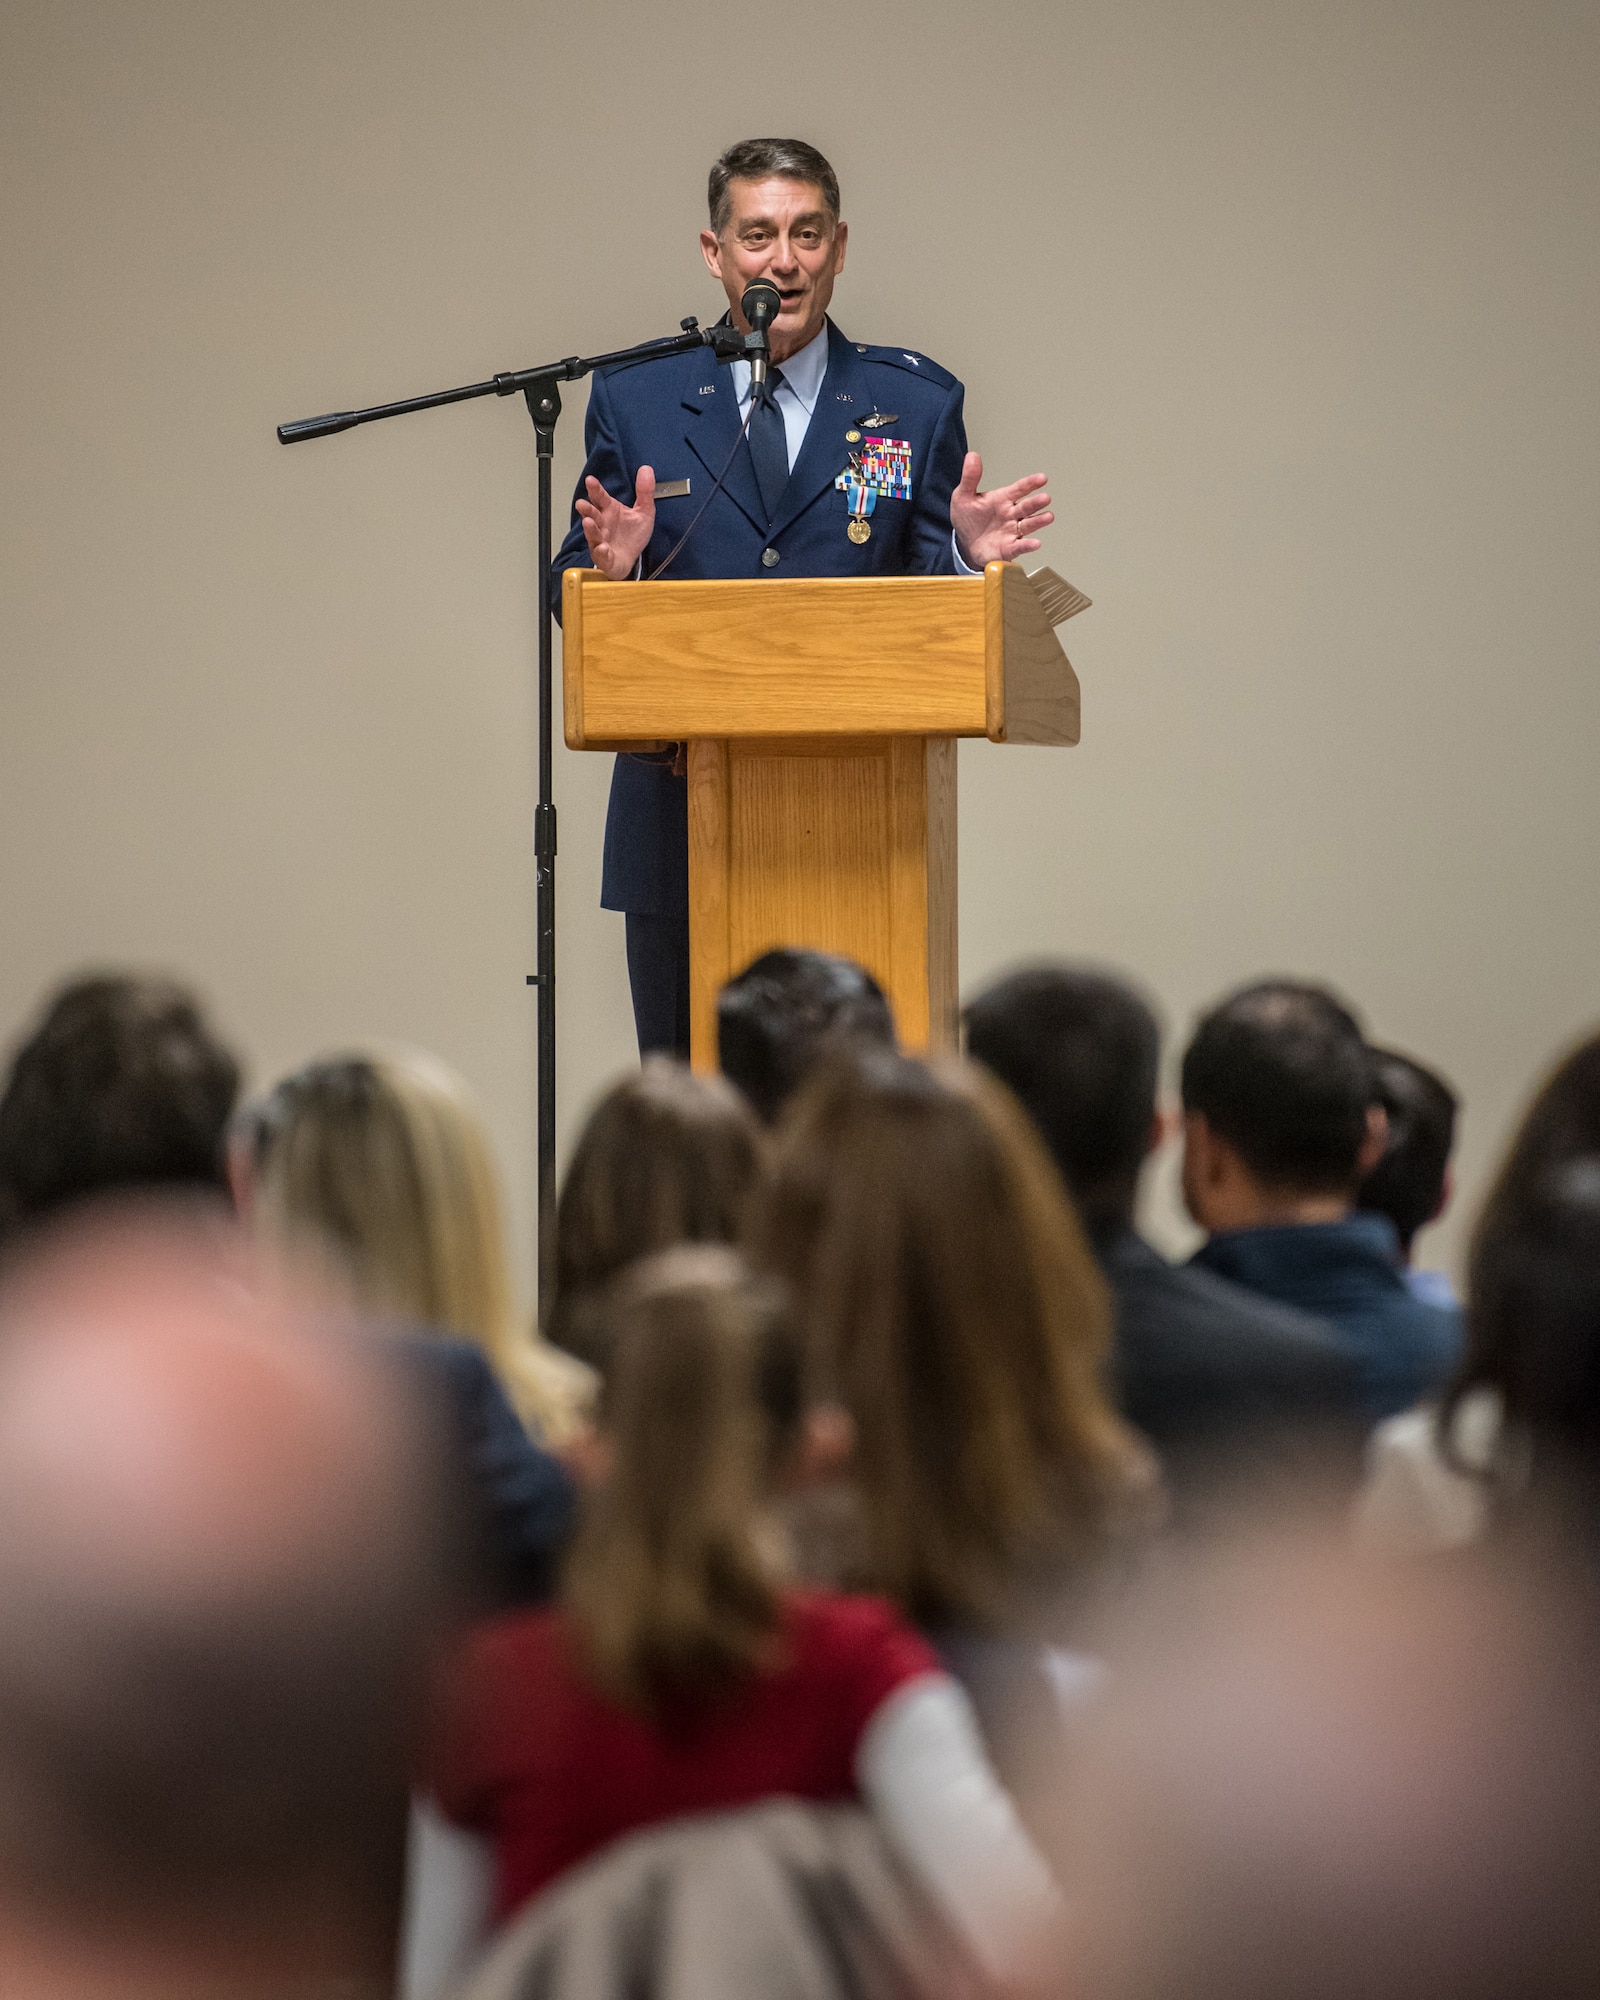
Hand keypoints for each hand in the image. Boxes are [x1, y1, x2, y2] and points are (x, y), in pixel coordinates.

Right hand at [576, 465, 655, 579]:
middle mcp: (602, 524)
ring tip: (588, 522)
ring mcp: (601, 540)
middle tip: (582, 503)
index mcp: (610, 510)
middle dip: (586, 509)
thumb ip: (645, 492)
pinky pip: (601, 554)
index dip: (595, 489)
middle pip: (592, 514)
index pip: (600, 497)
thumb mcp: (644, 512)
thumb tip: (647, 469)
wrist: (631, 559)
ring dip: (590, 529)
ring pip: (593, 534)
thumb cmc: (632, 535)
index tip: (591, 481)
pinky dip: (601, 551)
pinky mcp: (604, 557)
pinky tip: (602, 548)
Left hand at [949, 452, 1052, 566]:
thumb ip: (970, 477)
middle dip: (1036, 502)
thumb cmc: (968, 519)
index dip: (1031, 483)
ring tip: (1048, 516)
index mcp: (1003, 499)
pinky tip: (1035, 543)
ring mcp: (1011, 531)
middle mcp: (1011, 514)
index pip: (1020, 489)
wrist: (965, 543)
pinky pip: (1019, 546)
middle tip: (1045, 498)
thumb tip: (972, 456)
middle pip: (1027, 507)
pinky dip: (1027, 545)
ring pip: (1028, 525)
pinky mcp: (1008, 548)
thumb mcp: (963, 496)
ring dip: (1038, 521)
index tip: (1042, 478)